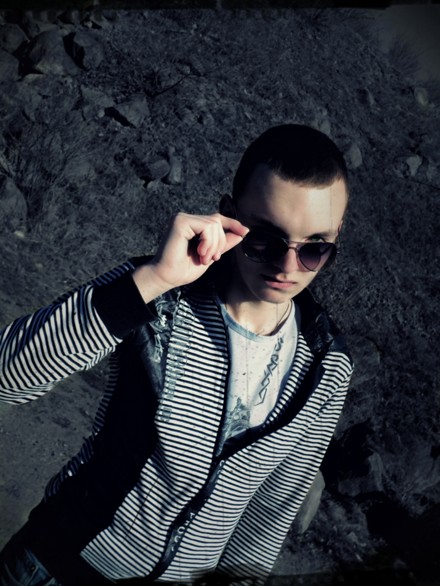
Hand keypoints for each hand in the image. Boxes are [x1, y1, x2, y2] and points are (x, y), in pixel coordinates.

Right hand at [133, 212, 248, 301]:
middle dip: (220, 243)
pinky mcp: (180, 221)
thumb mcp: (210, 256)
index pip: (217, 219)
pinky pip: (206, 226)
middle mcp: (187, 218)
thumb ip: (223, 244)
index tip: (246, 232)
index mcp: (193, 225)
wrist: (167, 278)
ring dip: (214, 246)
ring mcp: (182, 218)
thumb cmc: (184, 269)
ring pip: (214, 224)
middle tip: (212, 259)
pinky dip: (208, 242)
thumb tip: (242, 233)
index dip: (232, 224)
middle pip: (218, 222)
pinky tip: (200, 253)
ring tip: (204, 258)